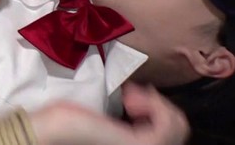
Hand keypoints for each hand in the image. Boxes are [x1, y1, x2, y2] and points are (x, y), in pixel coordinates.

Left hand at [29, 83, 189, 144]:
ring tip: (131, 96)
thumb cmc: (68, 119)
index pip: (169, 133)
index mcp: (133, 142)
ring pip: (179, 126)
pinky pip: (169, 124)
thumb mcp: (105, 113)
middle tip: (133, 94)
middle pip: (179, 129)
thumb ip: (126, 115)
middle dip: (161, 104)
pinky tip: (132, 98)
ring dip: (158, 103)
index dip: (159, 109)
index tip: (134, 95)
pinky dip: (155, 104)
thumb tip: (144, 94)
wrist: (54, 127)